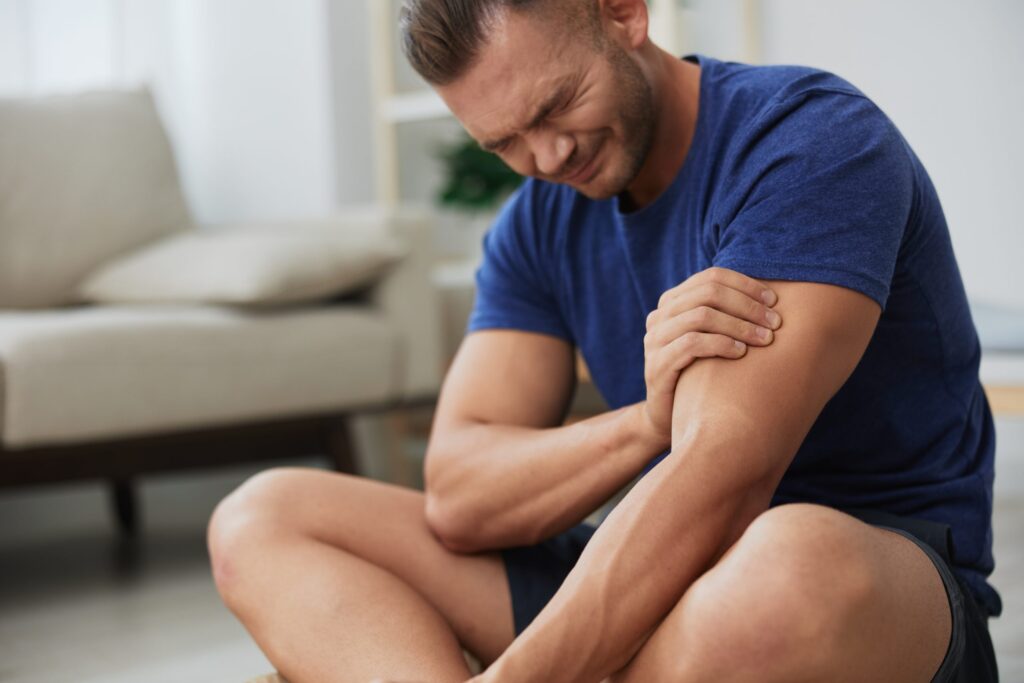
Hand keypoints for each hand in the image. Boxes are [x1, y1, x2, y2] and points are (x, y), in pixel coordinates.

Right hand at [642, 267, 781, 440]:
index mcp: (673, 302)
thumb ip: (725, 315)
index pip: (712, 277)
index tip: (774, 302)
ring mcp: (655, 340)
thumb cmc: (699, 374)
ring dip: (739, 325)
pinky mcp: (657, 365)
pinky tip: (741, 353)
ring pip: (701, 316)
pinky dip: (721, 344)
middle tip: (775, 323)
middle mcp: (660, 316)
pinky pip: (692, 344)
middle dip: (747, 305)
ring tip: (764, 339)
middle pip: (708, 293)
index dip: (746, 285)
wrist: (668, 416)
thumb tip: (773, 298)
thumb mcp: (710, 338)